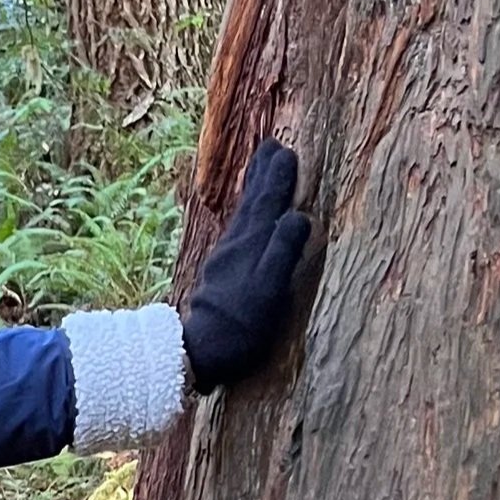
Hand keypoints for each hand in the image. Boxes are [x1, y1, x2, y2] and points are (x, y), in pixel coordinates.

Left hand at [180, 142, 310, 393]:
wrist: (200, 354)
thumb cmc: (241, 326)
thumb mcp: (269, 290)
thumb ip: (283, 251)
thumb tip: (300, 216)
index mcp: (252, 244)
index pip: (268, 202)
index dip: (278, 177)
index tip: (286, 149)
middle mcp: (236, 245)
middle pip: (252, 202)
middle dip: (263, 174)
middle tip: (271, 145)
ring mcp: (224, 260)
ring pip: (243, 215)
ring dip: (254, 191)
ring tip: (261, 171)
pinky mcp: (218, 276)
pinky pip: (238, 233)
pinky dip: (246, 216)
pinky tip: (247, 220)